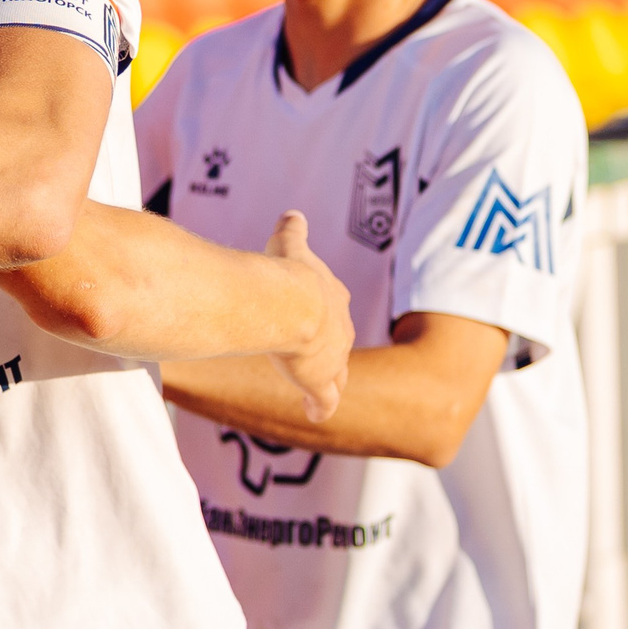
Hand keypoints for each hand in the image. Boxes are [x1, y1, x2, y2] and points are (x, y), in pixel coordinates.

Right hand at [265, 211, 351, 421]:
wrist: (293, 303)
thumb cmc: (288, 271)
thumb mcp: (289, 243)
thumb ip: (293, 230)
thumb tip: (293, 214)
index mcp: (332, 296)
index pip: (331, 307)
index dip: (319, 313)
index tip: (309, 316)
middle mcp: (340, 329)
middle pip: (338, 342)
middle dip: (328, 348)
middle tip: (312, 353)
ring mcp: (332, 358)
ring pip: (337, 373)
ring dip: (329, 379)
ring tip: (318, 387)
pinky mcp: (319, 382)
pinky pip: (324, 401)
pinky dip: (320, 407)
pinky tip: (316, 414)